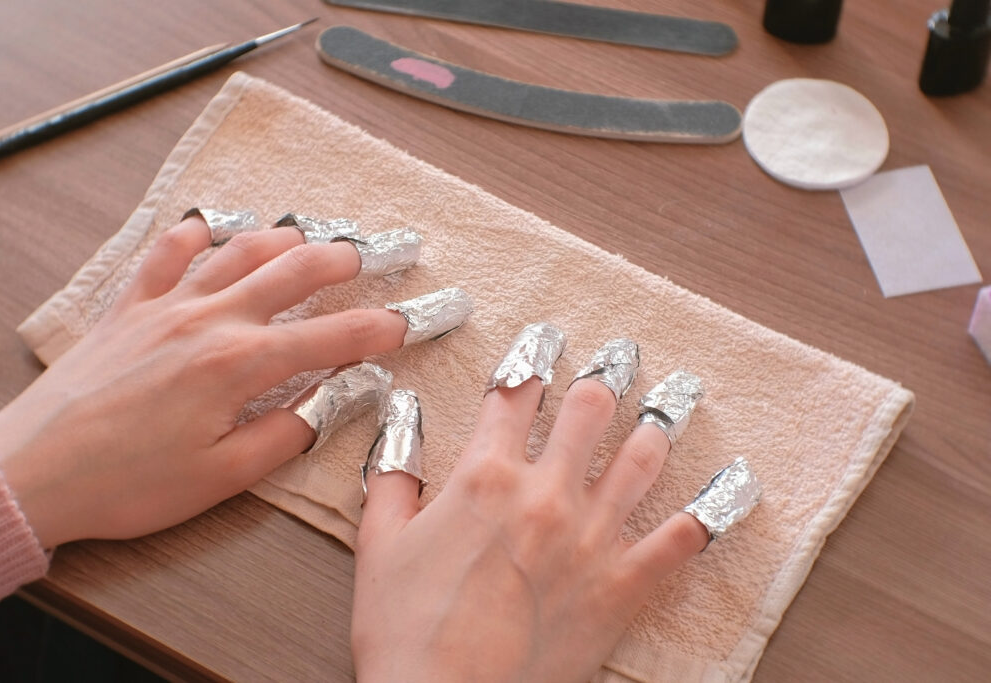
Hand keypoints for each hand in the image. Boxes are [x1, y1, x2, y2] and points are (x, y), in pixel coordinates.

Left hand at [0, 216, 411, 547]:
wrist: (35, 471)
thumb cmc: (128, 482)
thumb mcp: (223, 477)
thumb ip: (287, 433)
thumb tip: (334, 401)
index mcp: (240, 365)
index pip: (332, 336)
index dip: (381, 328)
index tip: (412, 321)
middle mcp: (210, 320)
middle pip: (294, 271)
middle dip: (347, 259)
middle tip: (380, 251)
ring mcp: (167, 307)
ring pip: (238, 250)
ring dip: (283, 238)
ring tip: (311, 235)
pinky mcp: (129, 308)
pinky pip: (164, 254)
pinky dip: (191, 234)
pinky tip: (207, 226)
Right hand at [352, 364, 709, 681]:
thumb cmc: (407, 632)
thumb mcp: (380, 545)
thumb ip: (394, 475)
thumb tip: (401, 420)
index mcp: (484, 477)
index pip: (515, 394)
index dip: (531, 356)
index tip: (544, 339)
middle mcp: (546, 494)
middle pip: (589, 409)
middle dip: (605, 375)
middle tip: (618, 356)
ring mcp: (591, 539)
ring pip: (642, 458)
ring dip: (660, 420)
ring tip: (673, 398)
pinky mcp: (623, 586)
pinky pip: (685, 537)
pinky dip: (715, 506)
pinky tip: (735, 481)